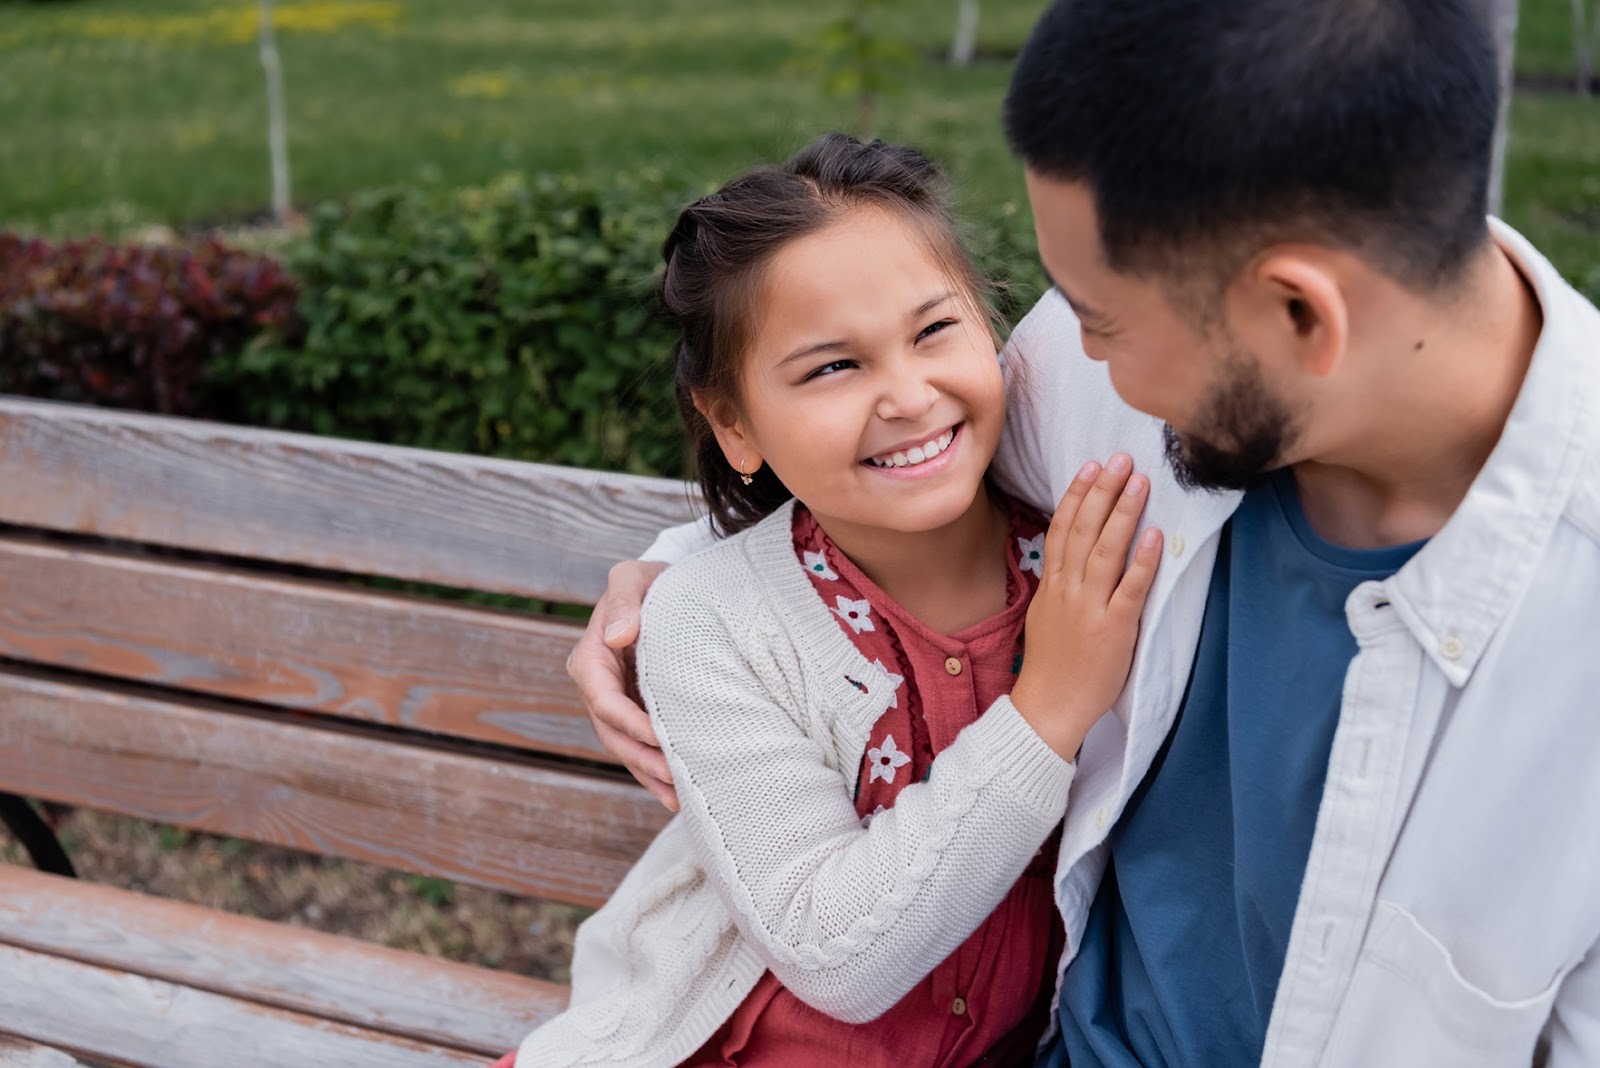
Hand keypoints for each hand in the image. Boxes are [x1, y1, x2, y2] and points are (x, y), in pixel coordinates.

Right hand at [568, 559, 677, 809]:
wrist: (667, 590)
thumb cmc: (650, 581)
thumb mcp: (634, 577)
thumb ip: (625, 599)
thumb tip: (618, 635)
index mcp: (590, 658)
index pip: (604, 700)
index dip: (630, 723)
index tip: (660, 736)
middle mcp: (597, 687)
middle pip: (614, 734)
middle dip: (643, 759)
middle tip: (677, 778)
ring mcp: (616, 704)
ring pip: (626, 748)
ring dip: (650, 775)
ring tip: (680, 797)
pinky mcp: (635, 713)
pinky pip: (641, 747)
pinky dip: (655, 771)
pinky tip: (677, 794)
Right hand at [1011, 454, 1161, 759]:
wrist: (1049, 707)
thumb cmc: (1051, 666)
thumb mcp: (1045, 616)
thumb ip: (1059, 585)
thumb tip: (1071, 558)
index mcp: (1052, 585)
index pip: (1062, 528)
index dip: (1077, 495)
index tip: (1091, 467)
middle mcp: (1069, 590)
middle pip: (1084, 530)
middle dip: (1103, 491)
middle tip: (1122, 459)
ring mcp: (1090, 608)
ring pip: (1105, 551)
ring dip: (1123, 513)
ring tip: (1140, 482)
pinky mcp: (1114, 629)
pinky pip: (1130, 588)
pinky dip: (1142, 560)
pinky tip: (1154, 535)